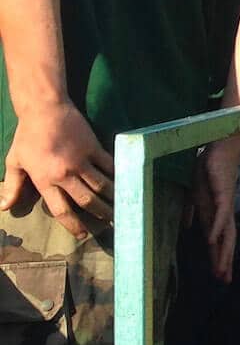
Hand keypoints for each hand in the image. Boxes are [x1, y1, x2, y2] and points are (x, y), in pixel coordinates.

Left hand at [0, 101, 112, 235]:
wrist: (44, 110)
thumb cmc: (27, 137)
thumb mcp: (14, 162)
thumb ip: (12, 186)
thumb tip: (5, 207)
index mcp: (45, 181)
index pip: (61, 210)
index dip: (73, 225)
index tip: (82, 234)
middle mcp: (65, 174)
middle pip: (87, 200)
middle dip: (100, 213)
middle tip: (111, 222)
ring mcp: (82, 160)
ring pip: (101, 185)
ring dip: (112, 197)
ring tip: (121, 206)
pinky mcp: (93, 147)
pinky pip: (109, 165)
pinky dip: (117, 174)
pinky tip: (124, 181)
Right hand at [193, 132, 239, 280]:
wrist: (219, 148)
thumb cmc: (208, 170)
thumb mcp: (195, 195)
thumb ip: (192, 211)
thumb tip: (188, 227)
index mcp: (213, 213)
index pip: (218, 240)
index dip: (219, 257)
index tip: (219, 276)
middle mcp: (222, 212)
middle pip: (226, 241)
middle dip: (225, 261)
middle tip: (224, 280)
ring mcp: (224, 203)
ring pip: (227, 232)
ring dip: (224, 251)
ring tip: (221, 268)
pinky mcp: (223, 193)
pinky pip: (221, 214)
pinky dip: (218, 227)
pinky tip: (214, 240)